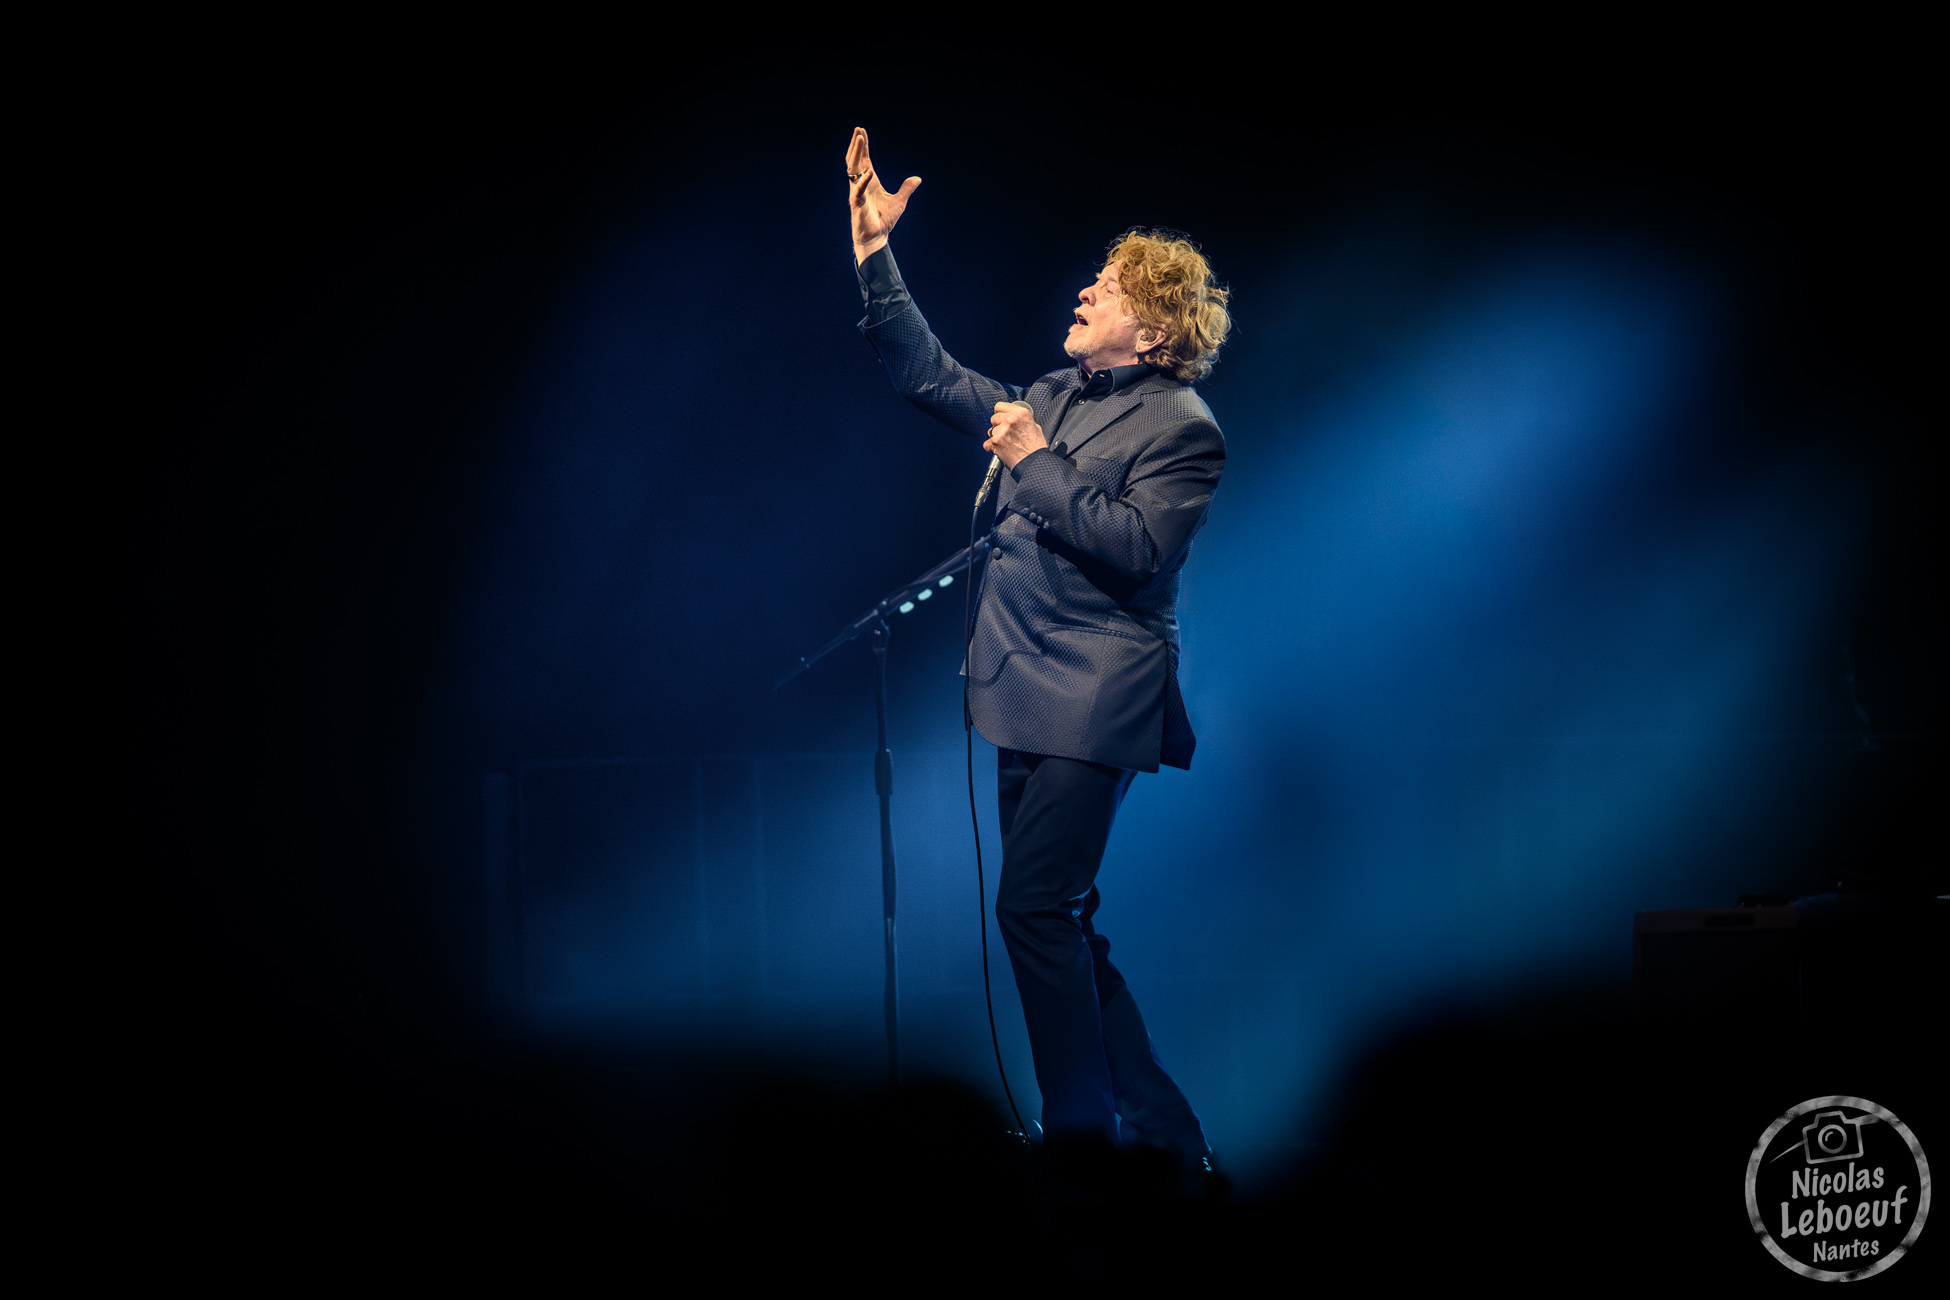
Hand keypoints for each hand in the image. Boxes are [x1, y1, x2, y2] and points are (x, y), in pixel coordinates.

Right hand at [847, 127, 920, 261]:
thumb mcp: (900, 202)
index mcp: (869, 181)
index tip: (862, 132)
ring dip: (856, 154)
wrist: (877, 237)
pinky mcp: (856, 203)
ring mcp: (856, 192)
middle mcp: (860, 184)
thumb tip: (918, 179)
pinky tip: (869, 171)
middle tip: (858, 130)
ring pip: (852, 169)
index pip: (864, 160)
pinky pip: (859, 189)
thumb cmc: (884, 220)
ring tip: (859, 140)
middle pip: (855, 160)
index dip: (864, 146)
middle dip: (857, 145)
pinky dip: (864, 180)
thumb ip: (907, 189)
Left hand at [983, 401, 1047, 469]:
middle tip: (1006, 435)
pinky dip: (992, 448)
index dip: (1000, 414)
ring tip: (1007, 444)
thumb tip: (1015, 418)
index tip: (1002, 419)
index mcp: (1021, 413)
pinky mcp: (995, 442)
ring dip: (996, 438)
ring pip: (990, 431)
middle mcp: (1010, 419)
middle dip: (997, 426)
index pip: (1000, 406)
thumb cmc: (1035, 448)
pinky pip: (987, 444)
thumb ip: (1022, 420)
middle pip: (993, 418)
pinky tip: (1002, 451)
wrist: (1033, 462)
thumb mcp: (1035, 426)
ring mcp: (1002, 430)